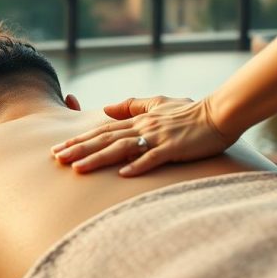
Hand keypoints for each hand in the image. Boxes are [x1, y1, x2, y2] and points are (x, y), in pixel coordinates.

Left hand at [50, 96, 234, 176]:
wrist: (219, 113)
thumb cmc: (190, 111)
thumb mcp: (159, 103)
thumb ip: (133, 105)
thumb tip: (108, 108)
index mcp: (138, 120)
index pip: (103, 130)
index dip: (80, 140)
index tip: (59, 149)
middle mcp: (143, 127)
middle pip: (105, 138)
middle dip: (79, 149)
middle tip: (56, 159)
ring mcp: (158, 138)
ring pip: (121, 148)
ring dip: (98, 158)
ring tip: (77, 168)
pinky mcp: (174, 148)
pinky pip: (153, 158)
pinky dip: (137, 165)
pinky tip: (122, 175)